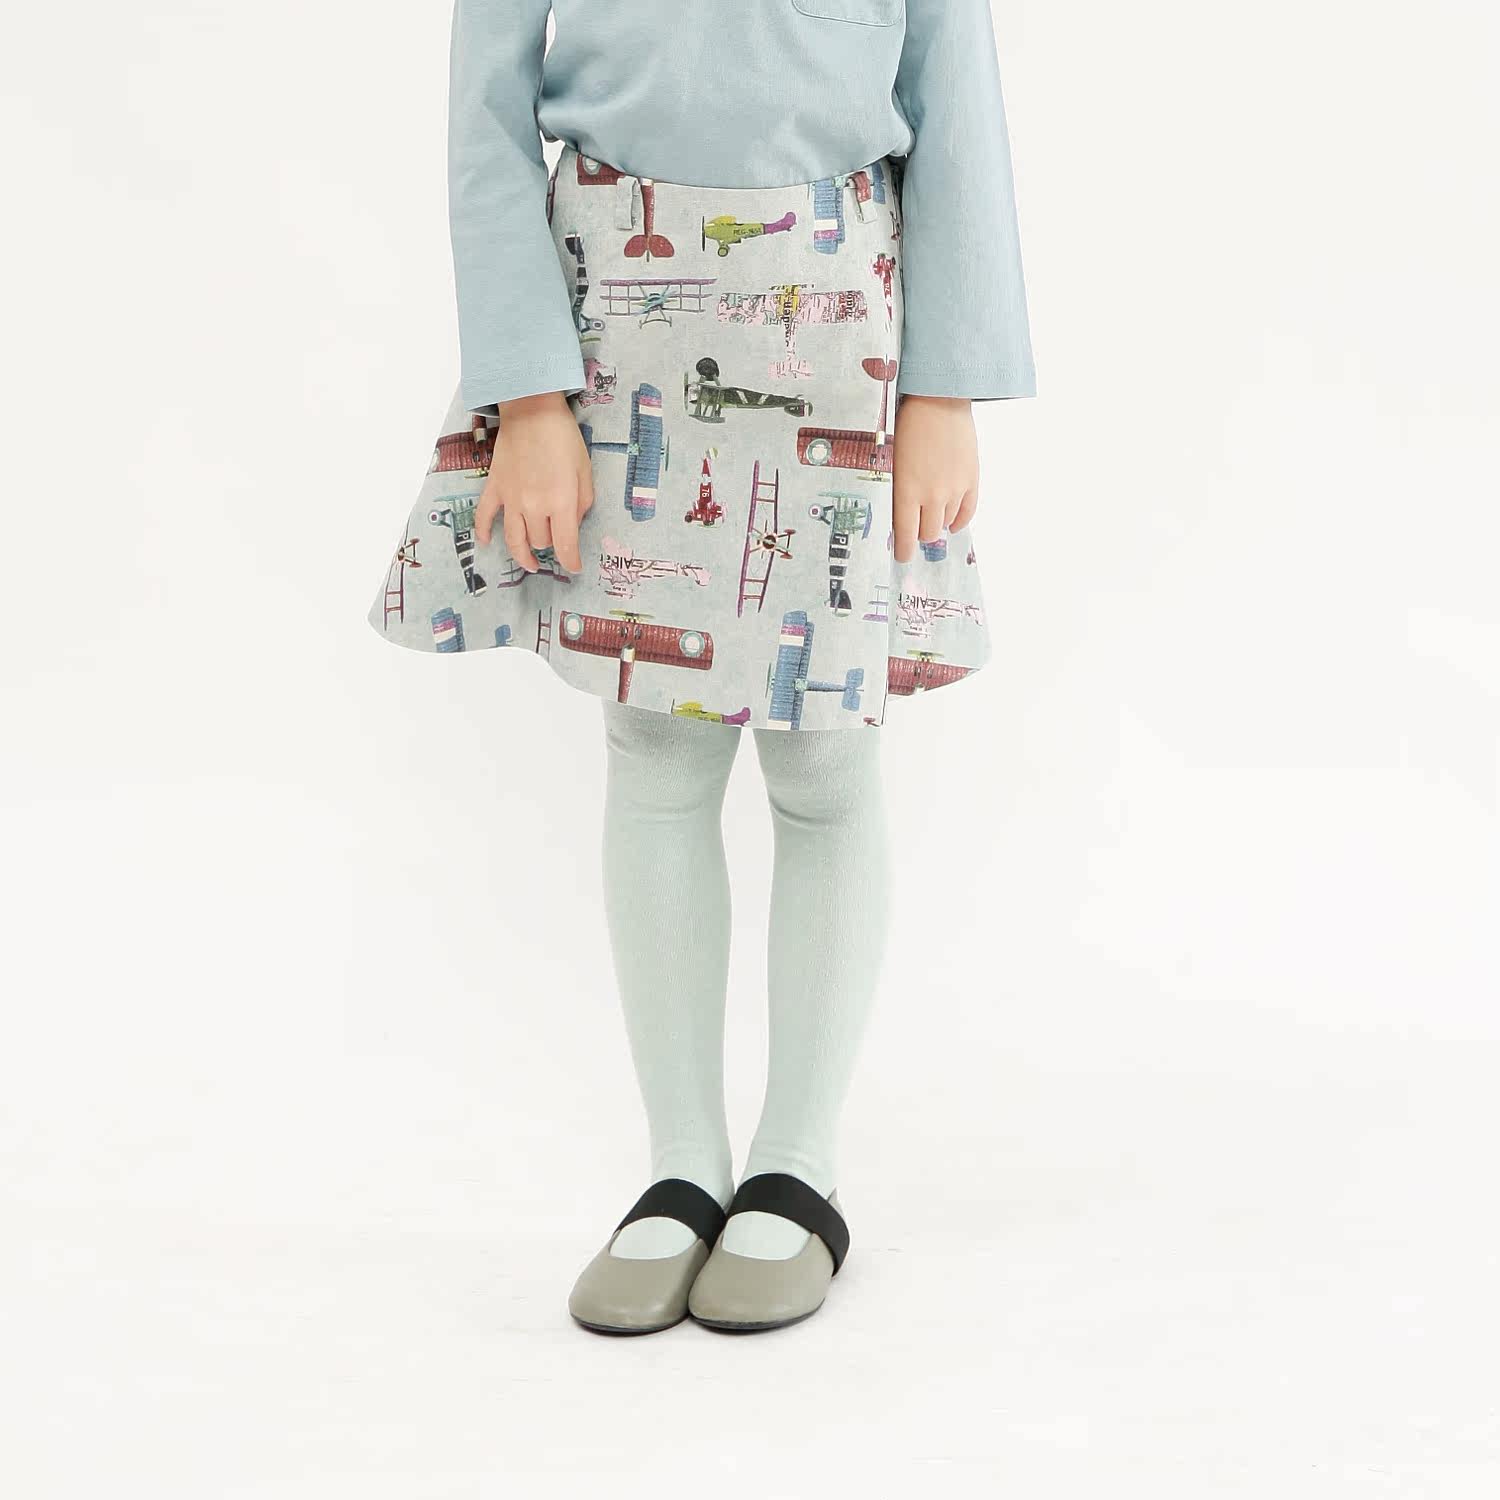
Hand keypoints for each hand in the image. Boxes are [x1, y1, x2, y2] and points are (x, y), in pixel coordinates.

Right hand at [474, 392, 592, 572]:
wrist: (531, 410)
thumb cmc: (563, 438)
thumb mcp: (585, 471)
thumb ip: (583, 503)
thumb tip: (573, 525)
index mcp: (561, 502)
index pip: (566, 546)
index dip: (572, 562)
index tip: (575, 568)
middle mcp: (534, 506)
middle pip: (541, 542)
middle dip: (552, 545)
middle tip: (558, 540)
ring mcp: (511, 499)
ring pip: (515, 539)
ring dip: (523, 555)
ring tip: (531, 563)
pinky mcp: (495, 487)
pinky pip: (484, 516)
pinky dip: (484, 532)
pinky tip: (487, 543)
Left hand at [891, 395, 978, 563]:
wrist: (939, 400)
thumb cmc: (909, 425)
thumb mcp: (894, 462)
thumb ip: (899, 490)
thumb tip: (902, 515)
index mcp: (907, 491)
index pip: (906, 536)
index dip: (903, 550)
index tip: (901, 556)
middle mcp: (932, 495)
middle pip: (927, 534)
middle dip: (919, 535)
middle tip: (914, 529)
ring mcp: (955, 489)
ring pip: (946, 523)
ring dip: (936, 523)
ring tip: (930, 514)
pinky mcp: (971, 479)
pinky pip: (967, 512)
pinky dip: (958, 520)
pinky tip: (952, 521)